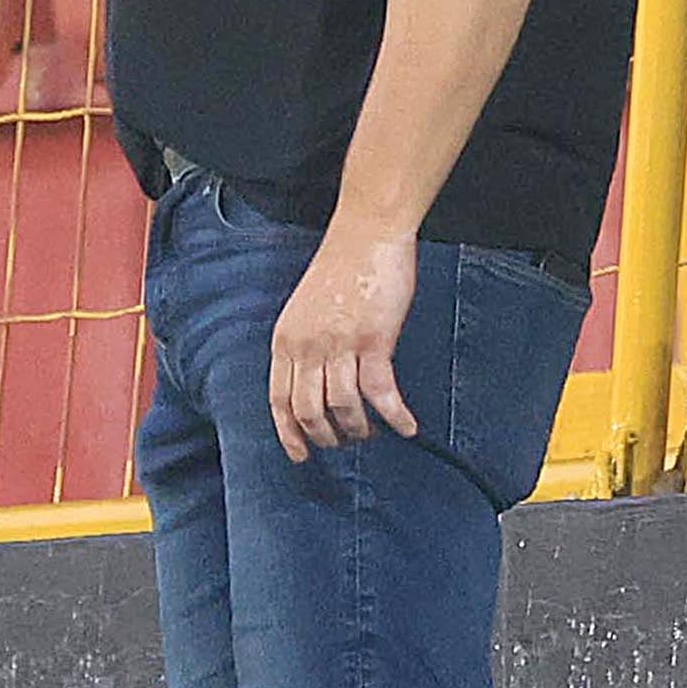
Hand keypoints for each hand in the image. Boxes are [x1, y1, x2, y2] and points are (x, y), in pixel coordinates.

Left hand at [271, 226, 422, 463]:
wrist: (366, 233)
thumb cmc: (341, 267)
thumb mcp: (305, 310)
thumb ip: (304, 344)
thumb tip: (315, 380)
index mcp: (285, 339)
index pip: (279, 399)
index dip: (288, 432)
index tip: (299, 454)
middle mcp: (306, 346)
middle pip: (309, 411)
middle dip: (326, 436)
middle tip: (344, 442)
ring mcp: (339, 345)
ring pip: (343, 407)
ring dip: (359, 429)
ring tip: (372, 433)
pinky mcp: (373, 341)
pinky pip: (381, 393)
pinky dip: (395, 416)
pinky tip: (407, 427)